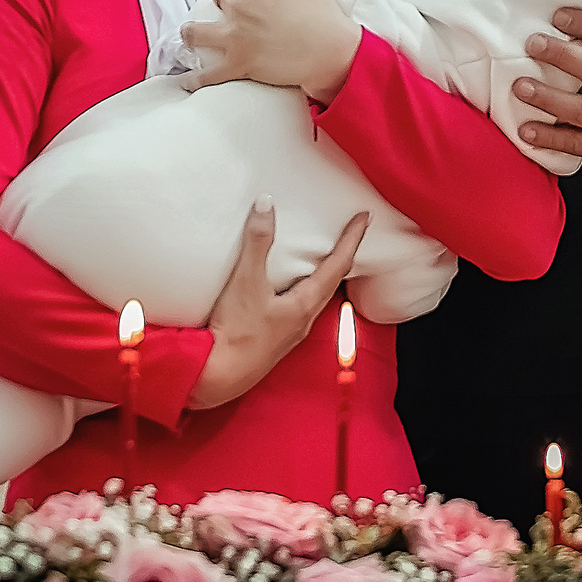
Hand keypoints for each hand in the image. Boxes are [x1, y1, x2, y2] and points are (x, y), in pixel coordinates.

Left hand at [182, 0, 361, 104]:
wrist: (330, 52)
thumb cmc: (325, 20)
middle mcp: (240, 5)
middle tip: (215, 3)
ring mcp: (235, 35)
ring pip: (198, 32)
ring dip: (190, 33)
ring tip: (187, 36)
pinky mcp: (237, 63)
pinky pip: (209, 73)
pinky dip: (196, 79)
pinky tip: (187, 81)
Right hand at [191, 202, 369, 409]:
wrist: (216, 377)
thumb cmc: (235, 333)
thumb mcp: (246, 282)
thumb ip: (256, 242)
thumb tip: (265, 204)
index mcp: (304, 305)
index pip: (337, 265)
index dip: (351, 239)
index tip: (365, 218)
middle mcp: (303, 320)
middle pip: (332, 282)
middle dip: (343, 256)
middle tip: (349, 234)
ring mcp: (290, 332)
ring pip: (316, 297)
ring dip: (324, 274)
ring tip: (323, 257)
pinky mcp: (274, 339)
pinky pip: (299, 307)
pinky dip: (303, 289)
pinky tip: (290, 288)